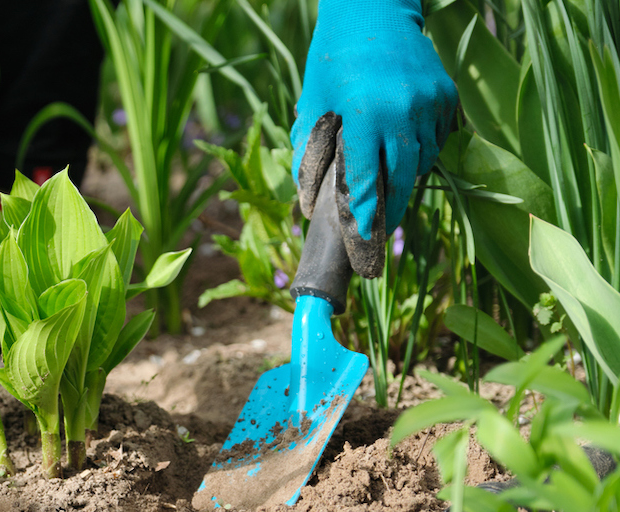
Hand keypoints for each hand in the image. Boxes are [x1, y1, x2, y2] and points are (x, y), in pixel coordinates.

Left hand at [292, 0, 457, 277]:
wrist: (374, 9)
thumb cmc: (332, 60)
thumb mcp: (312, 105)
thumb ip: (308, 154)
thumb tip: (309, 202)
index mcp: (364, 115)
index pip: (367, 180)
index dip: (365, 216)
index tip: (363, 243)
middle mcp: (403, 111)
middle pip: (401, 180)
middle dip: (389, 210)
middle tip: (378, 233)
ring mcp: (430, 104)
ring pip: (422, 163)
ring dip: (404, 182)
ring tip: (388, 197)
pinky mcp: (446, 96)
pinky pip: (436, 140)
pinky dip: (420, 154)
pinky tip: (403, 157)